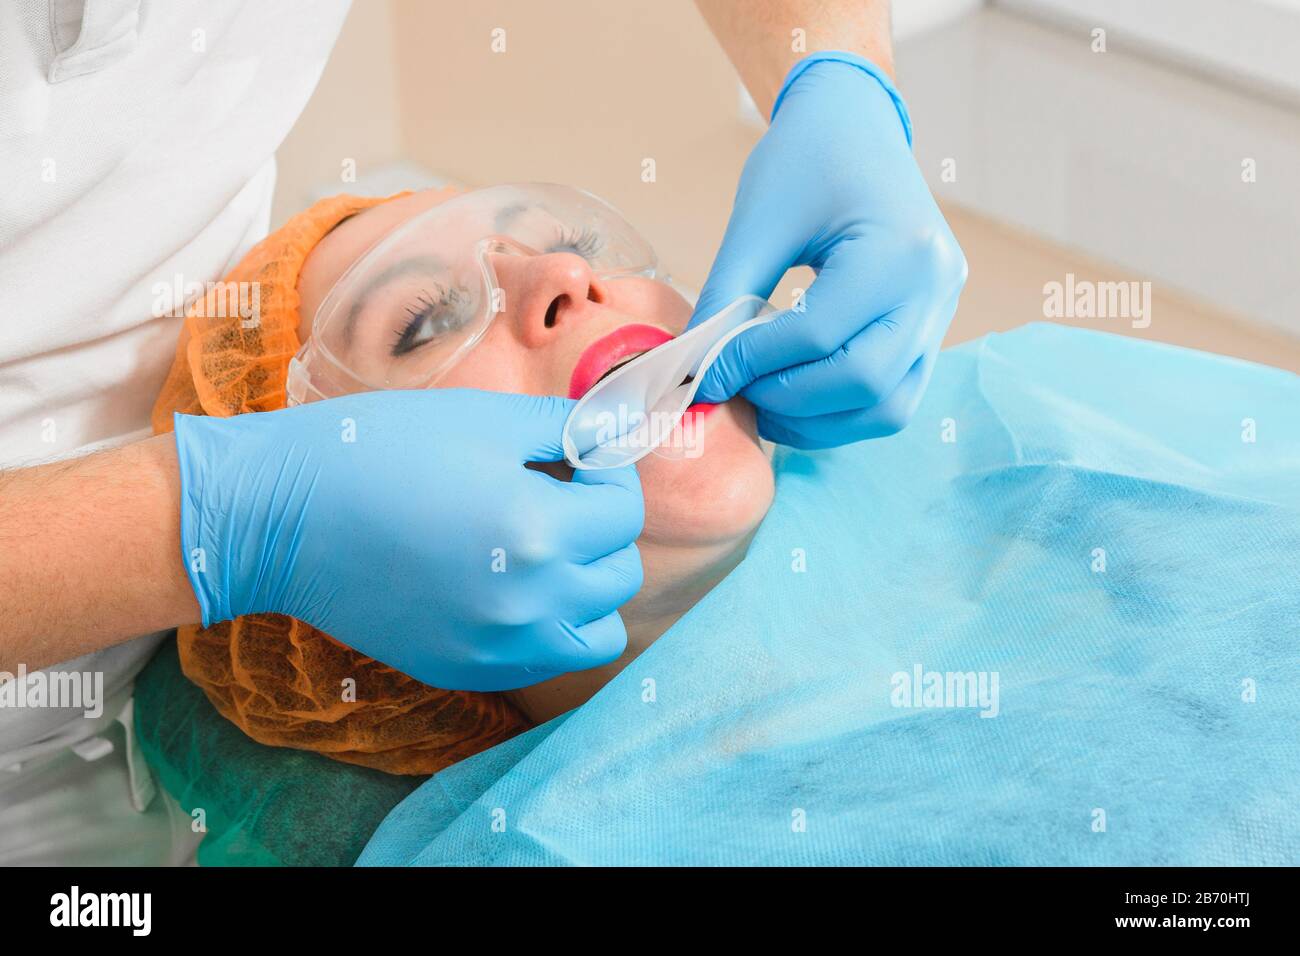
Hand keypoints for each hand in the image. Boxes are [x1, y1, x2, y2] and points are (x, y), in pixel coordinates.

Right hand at [172, 389, 643, 690]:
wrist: (279, 516)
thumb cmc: (376, 451)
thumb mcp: (483, 418)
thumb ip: (566, 429)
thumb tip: (617, 435)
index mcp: (538, 534)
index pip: (624, 514)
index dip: (607, 476)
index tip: (576, 457)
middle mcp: (527, 605)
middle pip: (619, 575)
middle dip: (601, 529)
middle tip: (557, 494)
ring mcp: (495, 649)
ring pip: (596, 633)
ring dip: (588, 588)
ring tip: (545, 548)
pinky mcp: (463, 671)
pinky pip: (544, 660)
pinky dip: (548, 625)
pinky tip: (510, 584)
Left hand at [690, 51, 967, 448]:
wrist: (857, 124)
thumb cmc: (806, 158)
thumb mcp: (758, 221)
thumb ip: (728, 297)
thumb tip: (696, 368)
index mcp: (899, 250)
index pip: (818, 335)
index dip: (753, 364)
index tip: (705, 372)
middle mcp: (934, 289)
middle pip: (863, 384)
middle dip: (788, 400)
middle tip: (736, 390)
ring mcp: (943, 313)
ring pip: (886, 409)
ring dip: (818, 420)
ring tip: (763, 401)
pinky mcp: (934, 328)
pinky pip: (893, 397)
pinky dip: (841, 411)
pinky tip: (795, 394)